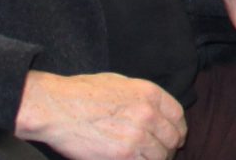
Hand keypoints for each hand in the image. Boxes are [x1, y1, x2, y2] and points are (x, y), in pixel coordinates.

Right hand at [13, 71, 184, 159]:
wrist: (57, 108)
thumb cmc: (82, 93)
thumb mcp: (120, 83)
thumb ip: (141, 97)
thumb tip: (153, 111)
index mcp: (149, 94)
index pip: (178, 115)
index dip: (178, 128)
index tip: (176, 136)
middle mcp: (148, 115)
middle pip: (172, 138)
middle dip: (170, 147)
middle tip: (164, 153)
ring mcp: (136, 137)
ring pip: (160, 156)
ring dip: (157, 159)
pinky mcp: (122, 156)